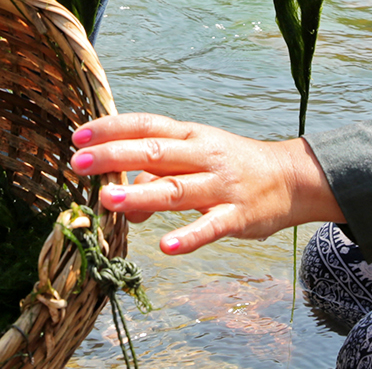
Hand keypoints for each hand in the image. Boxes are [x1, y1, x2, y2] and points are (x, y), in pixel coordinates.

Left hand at [69, 113, 343, 254]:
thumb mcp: (196, 155)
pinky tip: (166, 247)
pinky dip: (188, 237)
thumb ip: (156, 171)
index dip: (112, 128)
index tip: (78, 136)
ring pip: (176, 190)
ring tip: (107, 200)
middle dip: (114, 156)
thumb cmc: (231, 165)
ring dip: (140, 194)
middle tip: (78, 163)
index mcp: (191, 135)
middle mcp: (203, 156)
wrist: (292, 178)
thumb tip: (118, 193)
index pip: (146, 125)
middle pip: (154, 153)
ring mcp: (221, 186)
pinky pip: (210, 228)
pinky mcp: (237, 216)